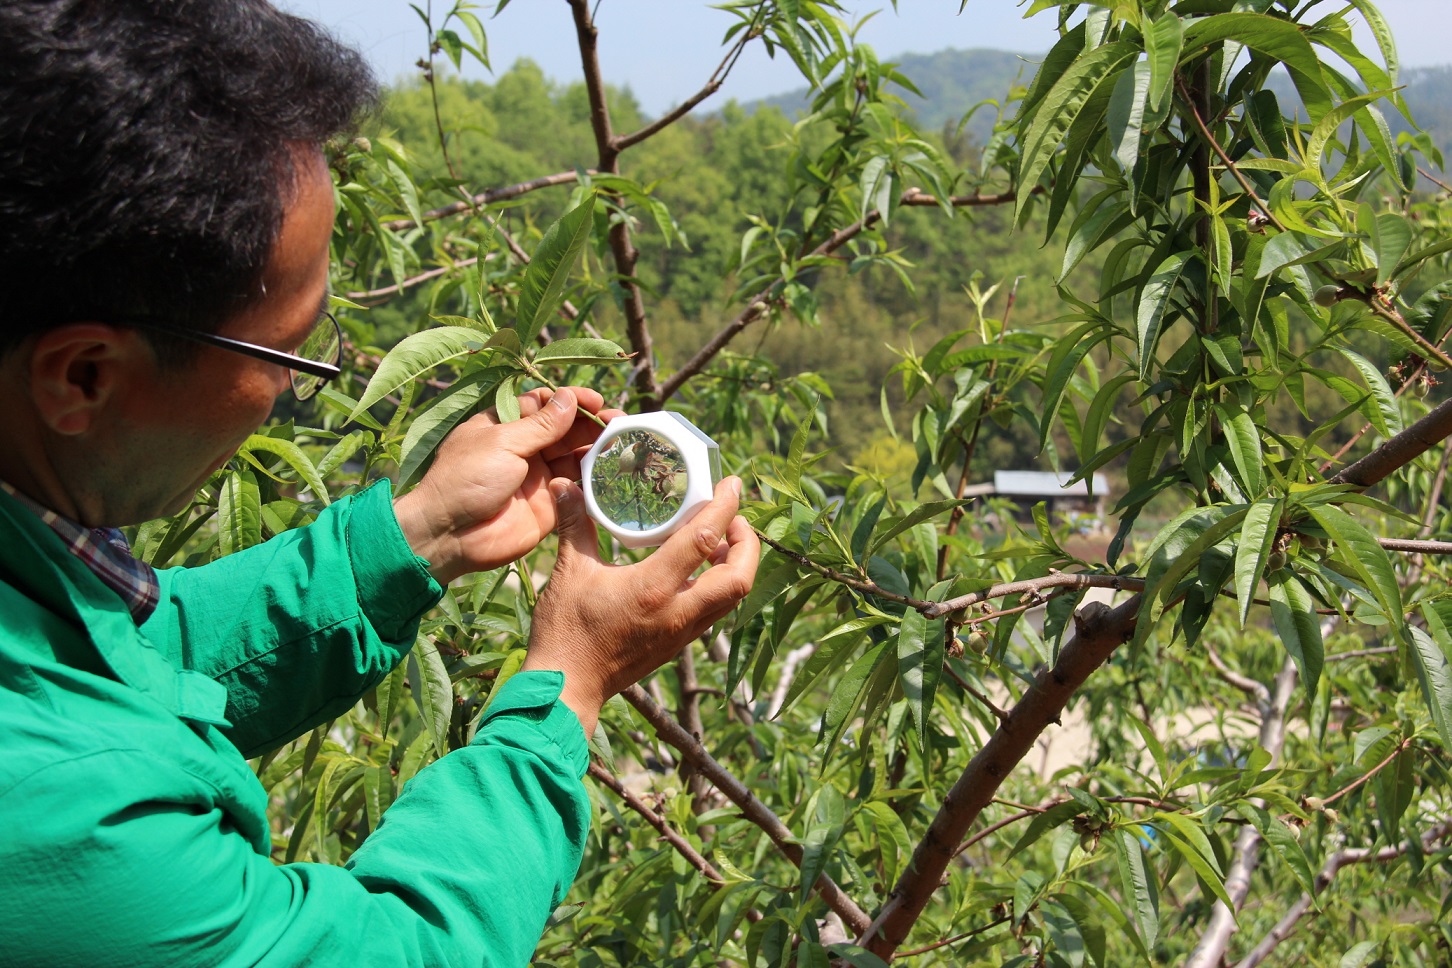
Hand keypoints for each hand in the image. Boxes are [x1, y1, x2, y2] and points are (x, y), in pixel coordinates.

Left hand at [393, 386, 620, 582]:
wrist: (451, 535)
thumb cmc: (466, 480)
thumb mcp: (502, 443)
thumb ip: (540, 424)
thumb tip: (570, 397)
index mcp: (506, 425)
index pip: (545, 404)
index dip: (571, 400)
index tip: (596, 399)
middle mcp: (525, 449)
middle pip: (566, 429)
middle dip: (592, 423)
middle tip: (619, 422)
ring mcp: (538, 477)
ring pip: (575, 456)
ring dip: (598, 449)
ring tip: (623, 443)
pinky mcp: (550, 504)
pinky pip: (577, 487)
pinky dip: (595, 479)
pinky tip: (613, 471)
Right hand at [523, 475, 759, 734]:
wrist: (566, 688)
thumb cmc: (566, 632)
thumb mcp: (570, 572)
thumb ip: (574, 524)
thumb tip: (566, 485)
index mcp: (653, 588)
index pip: (703, 540)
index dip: (724, 508)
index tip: (732, 484)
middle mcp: (677, 612)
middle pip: (739, 578)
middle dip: (747, 543)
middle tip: (733, 519)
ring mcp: (682, 632)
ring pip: (732, 598)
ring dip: (736, 566)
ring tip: (719, 541)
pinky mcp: (678, 645)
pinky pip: (714, 611)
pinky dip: (719, 586)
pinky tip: (698, 571)